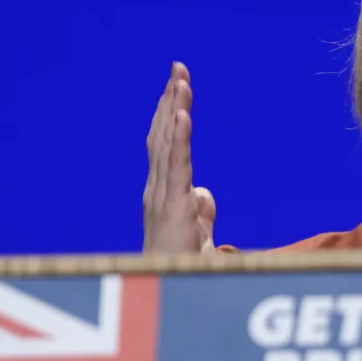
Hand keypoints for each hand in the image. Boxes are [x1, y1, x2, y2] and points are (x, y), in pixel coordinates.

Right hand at [142, 62, 216, 253]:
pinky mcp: (171, 206)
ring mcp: (161, 196)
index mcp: (164, 192)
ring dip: (174, 110)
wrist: (172, 293)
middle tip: (179, 67)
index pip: (166, 144)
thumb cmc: (182, 269)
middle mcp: (157, 188)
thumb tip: (204, 194)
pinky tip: (182, 114)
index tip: (179, 83)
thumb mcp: (198, 235)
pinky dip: (178, 138)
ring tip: (180, 80)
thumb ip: (200, 213)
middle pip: (163, 136)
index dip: (171, 113)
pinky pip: (176, 166)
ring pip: (168, 144)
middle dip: (171, 100)